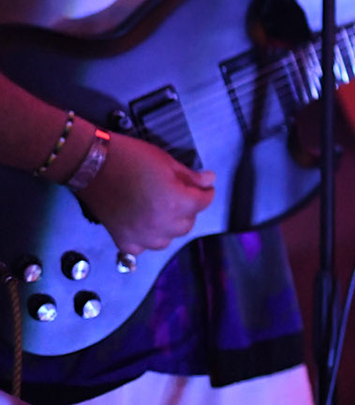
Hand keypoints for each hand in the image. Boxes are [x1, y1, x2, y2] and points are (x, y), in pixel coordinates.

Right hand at [72, 131, 215, 255]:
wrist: (93, 165)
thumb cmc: (132, 158)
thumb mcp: (167, 162)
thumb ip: (190, 177)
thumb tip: (209, 181)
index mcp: (175, 203)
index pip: (203, 203)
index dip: (206, 193)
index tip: (205, 187)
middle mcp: (160, 225)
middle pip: (187, 224)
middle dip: (189, 209)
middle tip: (182, 195)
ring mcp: (140, 236)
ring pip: (167, 239)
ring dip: (170, 226)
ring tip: (164, 210)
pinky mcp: (121, 240)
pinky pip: (142, 248)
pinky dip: (146, 238)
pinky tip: (144, 225)